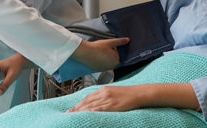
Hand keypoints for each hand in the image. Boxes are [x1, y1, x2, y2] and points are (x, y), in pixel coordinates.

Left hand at [66, 83, 198, 112]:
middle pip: (86, 101)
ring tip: (71, 116)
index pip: (87, 97)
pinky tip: (83, 115)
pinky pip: (98, 109)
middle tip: (66, 114)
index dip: (78, 104)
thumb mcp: (115, 93)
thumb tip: (97, 103)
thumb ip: (105, 97)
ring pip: (89, 105)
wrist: (140, 93)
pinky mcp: (112, 105)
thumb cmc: (129, 95)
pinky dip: (89, 112)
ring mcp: (107, 99)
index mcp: (103, 89)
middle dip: (75, 108)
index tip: (70, 109)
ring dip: (79, 111)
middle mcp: (103, 93)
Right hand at [71, 38, 129, 71]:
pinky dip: (102, 61)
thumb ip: (120, 41)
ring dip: (108, 58)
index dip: (118, 50)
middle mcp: (112, 66)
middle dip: (113, 54)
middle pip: (115, 59)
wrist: (85, 52)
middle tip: (107, 48)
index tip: (114, 47)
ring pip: (109, 62)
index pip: (121, 56)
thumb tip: (128, 40)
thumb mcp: (110, 42)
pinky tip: (98, 56)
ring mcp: (105, 69)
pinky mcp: (99, 69)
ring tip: (102, 51)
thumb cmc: (98, 47)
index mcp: (116, 60)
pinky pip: (103, 65)